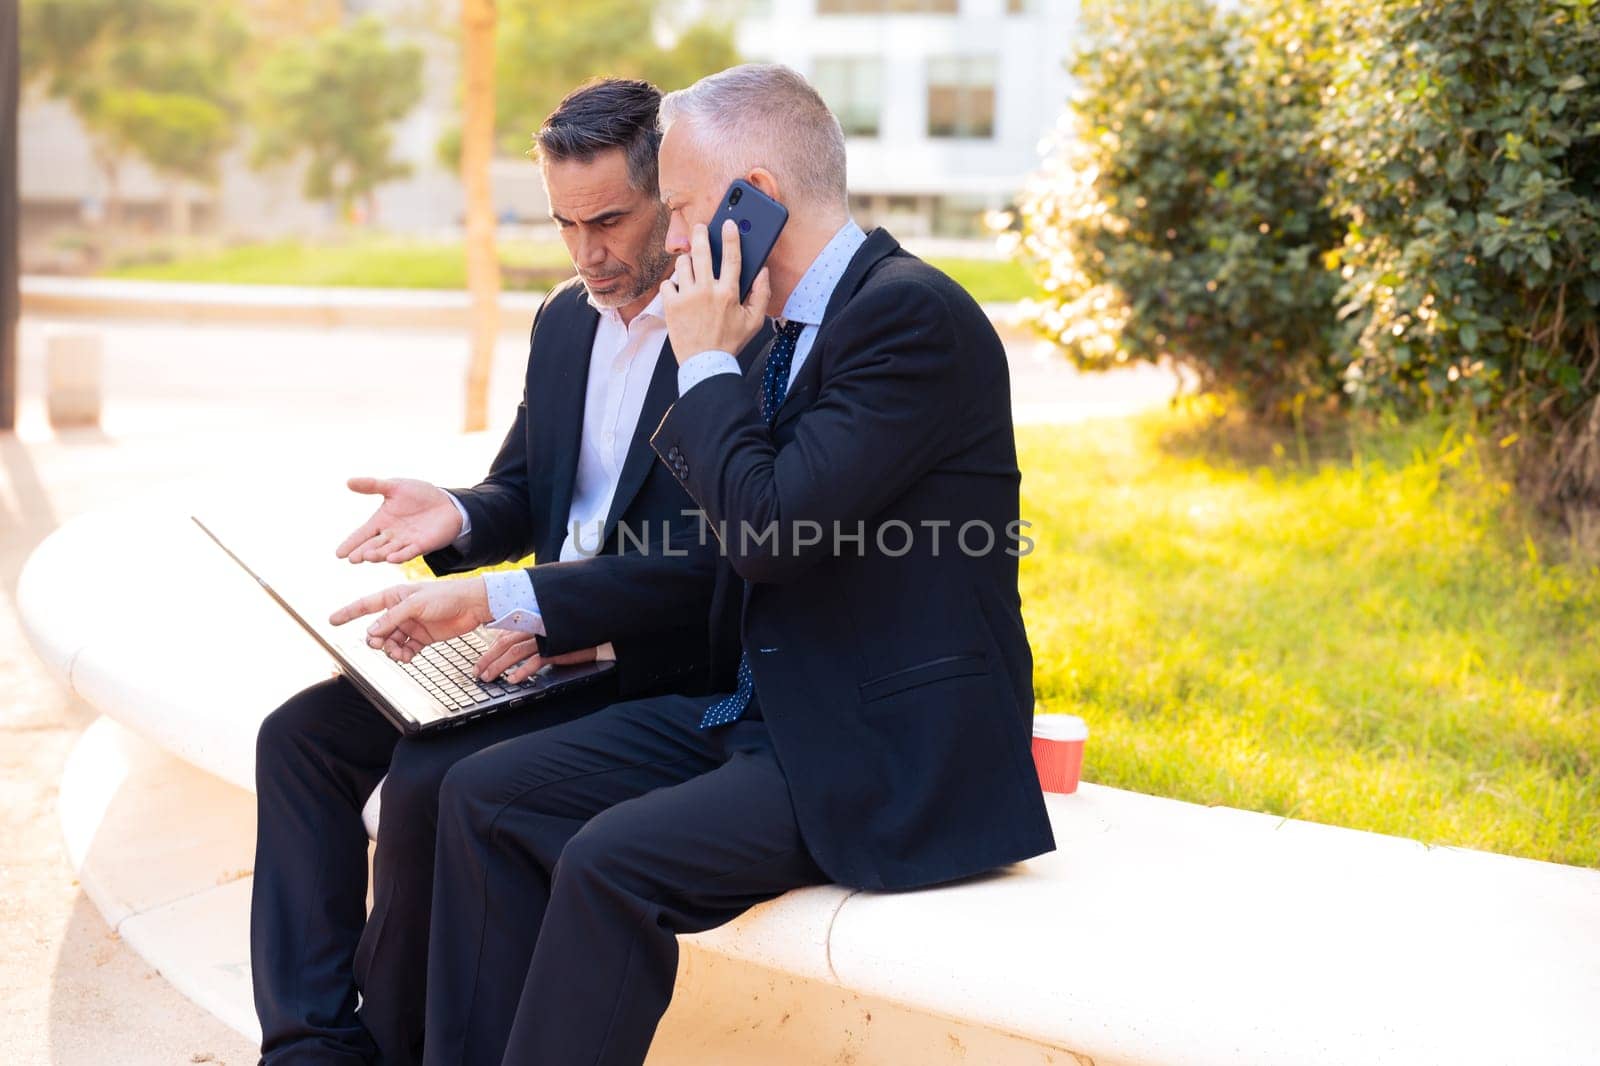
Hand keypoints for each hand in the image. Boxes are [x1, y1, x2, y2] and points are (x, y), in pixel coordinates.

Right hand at [329, 578, 490, 662]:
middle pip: (377, 629)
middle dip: (375, 639)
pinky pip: (406, 649)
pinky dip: (404, 655)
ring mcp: (411, 625)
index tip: (332, 620)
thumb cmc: (446, 596)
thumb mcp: (416, 604)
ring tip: (398, 653)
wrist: (472, 605)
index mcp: (395, 596)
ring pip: (390, 642)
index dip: (348, 612)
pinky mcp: (423, 637)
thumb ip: (393, 618)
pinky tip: (408, 656)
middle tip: (379, 644)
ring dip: (390, 650)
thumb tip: (372, 631)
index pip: (366, 605)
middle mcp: (400, 611)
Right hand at [336, 477, 463, 563]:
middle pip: (373, 545)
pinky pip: (409, 552)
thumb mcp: (394, 487)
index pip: (362, 534)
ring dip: (378, 554)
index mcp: (381, 522)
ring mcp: (405, 542)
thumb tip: (348, 481)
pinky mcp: (421, 545)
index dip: (351, 543)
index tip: (338, 554)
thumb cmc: (419, 495)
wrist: (447, 502)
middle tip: (352, 559)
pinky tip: (391, 558)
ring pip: (388, 550)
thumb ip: (372, 485)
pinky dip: (400, 555)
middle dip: (362, 552)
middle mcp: (390, 535)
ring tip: (367, 557)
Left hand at [474, 631, 601, 684]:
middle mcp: (535, 627)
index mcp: (532, 622)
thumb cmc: (573, 632)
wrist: (599, 631)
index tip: (481, 662)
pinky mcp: (556, 647)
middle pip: (504, 644)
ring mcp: (545, 637)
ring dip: (499, 667)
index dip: (490, 650)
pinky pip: (535, 661)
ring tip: (489, 678)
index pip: (505, 635)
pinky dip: (522, 671)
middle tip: (477, 673)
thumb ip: (531, 636)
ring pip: (514, 652)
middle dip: (488, 659)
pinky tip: (513, 680)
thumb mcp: (549, 631)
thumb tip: (510, 644)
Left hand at [661, 219, 771, 365]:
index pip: (732, 257)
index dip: (731, 237)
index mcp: (729, 293)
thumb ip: (761, 294)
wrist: (705, 363)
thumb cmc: (730, 342)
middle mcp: (707, 291)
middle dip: (701, 234)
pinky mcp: (671, 305)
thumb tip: (763, 271)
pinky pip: (668, 283)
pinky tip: (680, 290)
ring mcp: (687, 297)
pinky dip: (673, 284)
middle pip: (702, 251)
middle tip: (700, 228)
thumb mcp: (754, 321)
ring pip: (683, 264)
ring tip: (690, 265)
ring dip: (687, 261)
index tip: (729, 223)